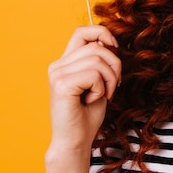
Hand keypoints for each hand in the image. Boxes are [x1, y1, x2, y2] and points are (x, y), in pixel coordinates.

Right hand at [47, 25, 120, 152]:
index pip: (82, 31)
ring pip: (98, 59)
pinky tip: (91, 100)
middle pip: (97, 46)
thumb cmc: (87, 114)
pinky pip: (94, 74)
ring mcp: (57, 74)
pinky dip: (101, 88)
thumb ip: (100, 62)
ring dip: (110, 78)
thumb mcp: (99, 82)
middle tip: (114, 86)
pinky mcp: (61, 84)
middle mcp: (58, 65)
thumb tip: (110, 43)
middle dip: (115, 65)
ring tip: (104, 94)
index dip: (103, 33)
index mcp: (65, 62)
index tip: (115, 49)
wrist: (75, 142)